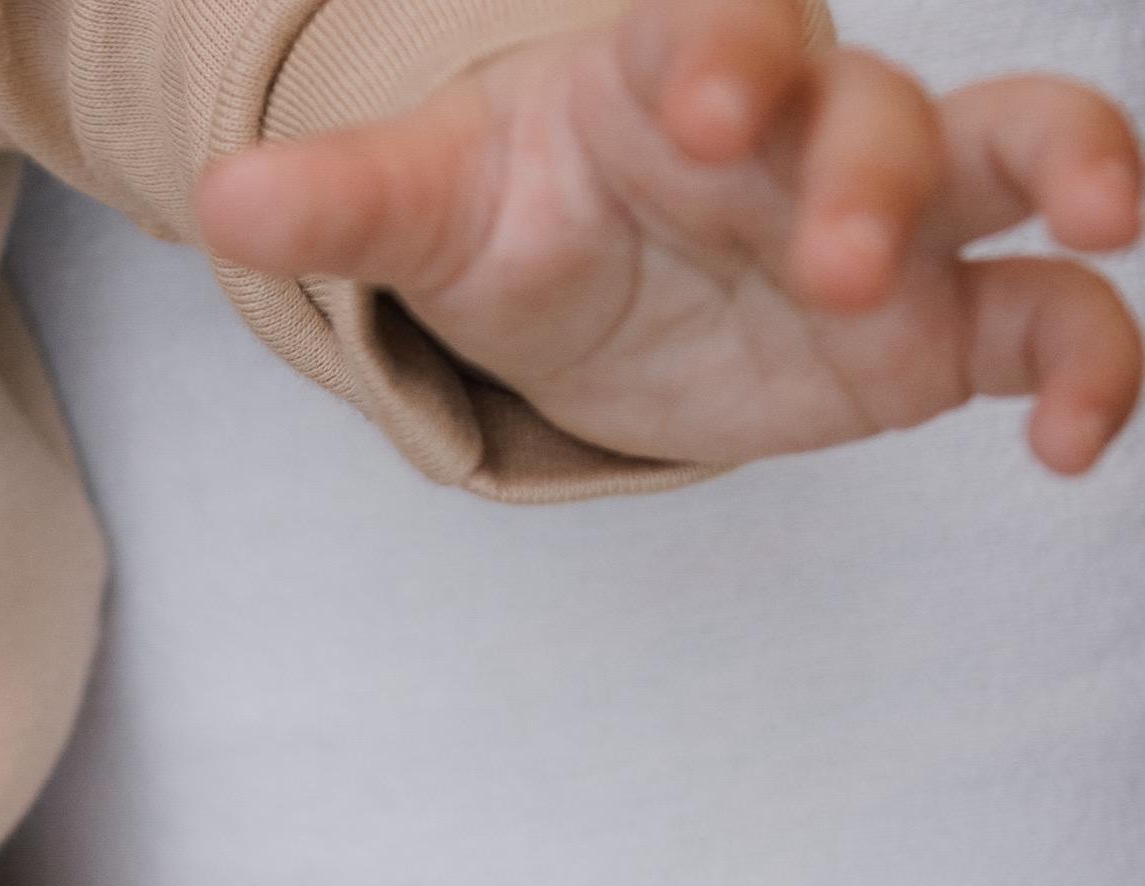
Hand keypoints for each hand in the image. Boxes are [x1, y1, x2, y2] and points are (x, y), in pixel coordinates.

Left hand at [194, 0, 1141, 475]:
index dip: (729, 46)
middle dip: (871, 170)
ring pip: (1014, 161)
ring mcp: (890, 217)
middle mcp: (806, 125)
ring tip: (1099, 234)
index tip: (708, 101)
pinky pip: (1041, 324)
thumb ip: (343, 203)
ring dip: (1068, 185)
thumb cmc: (519, 208)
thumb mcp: (428, 207)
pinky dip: (1084, 366)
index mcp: (680, 66)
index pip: (724, 20)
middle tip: (837, 260)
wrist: (583, 275)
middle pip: (878, 106)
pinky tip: (1077, 446)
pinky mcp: (935, 326)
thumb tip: (224, 203)